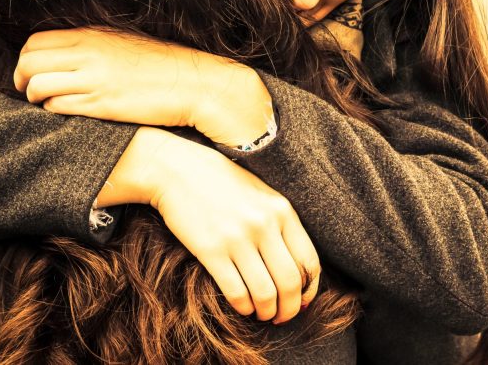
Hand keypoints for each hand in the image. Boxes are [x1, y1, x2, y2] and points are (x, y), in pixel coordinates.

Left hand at [13, 28, 272, 145]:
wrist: (193, 83)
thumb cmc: (162, 65)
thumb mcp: (125, 42)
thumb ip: (94, 44)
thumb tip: (68, 53)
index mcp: (92, 35)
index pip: (36, 42)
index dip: (25, 60)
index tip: (31, 73)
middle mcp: (88, 53)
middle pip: (29, 62)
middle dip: (22, 79)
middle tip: (29, 92)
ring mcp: (94, 79)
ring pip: (38, 86)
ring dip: (35, 99)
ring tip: (45, 106)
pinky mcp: (102, 105)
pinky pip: (59, 107)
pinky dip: (54, 112)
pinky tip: (66, 115)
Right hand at [101, 126, 320, 322]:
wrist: (177, 170)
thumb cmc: (222, 183)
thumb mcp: (261, 194)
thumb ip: (280, 224)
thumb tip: (297, 267)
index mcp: (282, 210)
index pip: (309, 261)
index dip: (309, 290)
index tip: (302, 301)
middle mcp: (264, 224)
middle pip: (290, 282)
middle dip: (290, 308)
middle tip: (282, 317)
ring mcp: (238, 238)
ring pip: (265, 293)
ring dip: (266, 312)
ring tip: (262, 314)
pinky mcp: (211, 250)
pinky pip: (236, 292)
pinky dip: (243, 307)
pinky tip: (242, 307)